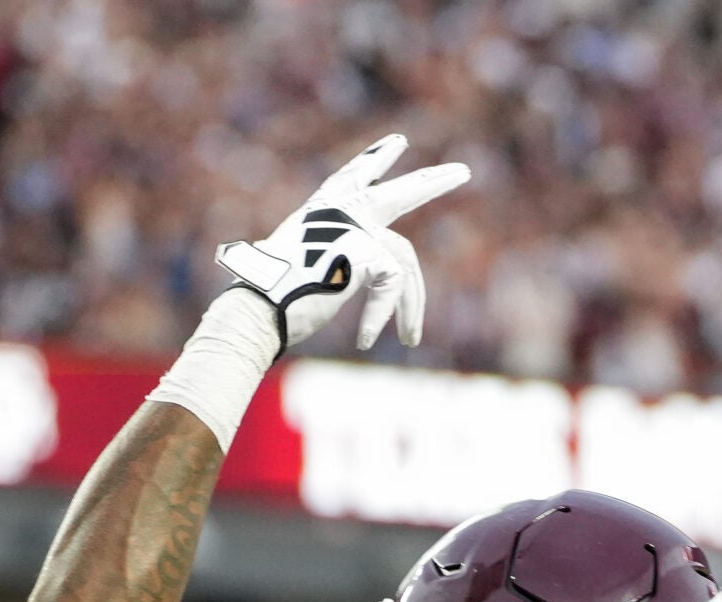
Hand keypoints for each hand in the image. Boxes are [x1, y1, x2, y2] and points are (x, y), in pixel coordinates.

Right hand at [217, 135, 469, 352]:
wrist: (258, 307)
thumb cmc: (274, 298)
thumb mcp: (308, 270)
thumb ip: (340, 258)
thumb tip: (374, 274)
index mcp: (322, 212)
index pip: (353, 177)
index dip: (374, 161)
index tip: (398, 144)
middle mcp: (339, 212)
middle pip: (399, 193)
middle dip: (431, 184)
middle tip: (462, 173)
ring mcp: (352, 226)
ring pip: (405, 259)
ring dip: (412, 304)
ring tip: (411, 338)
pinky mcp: (364, 248)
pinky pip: (393, 283)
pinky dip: (385, 313)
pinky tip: (367, 338)